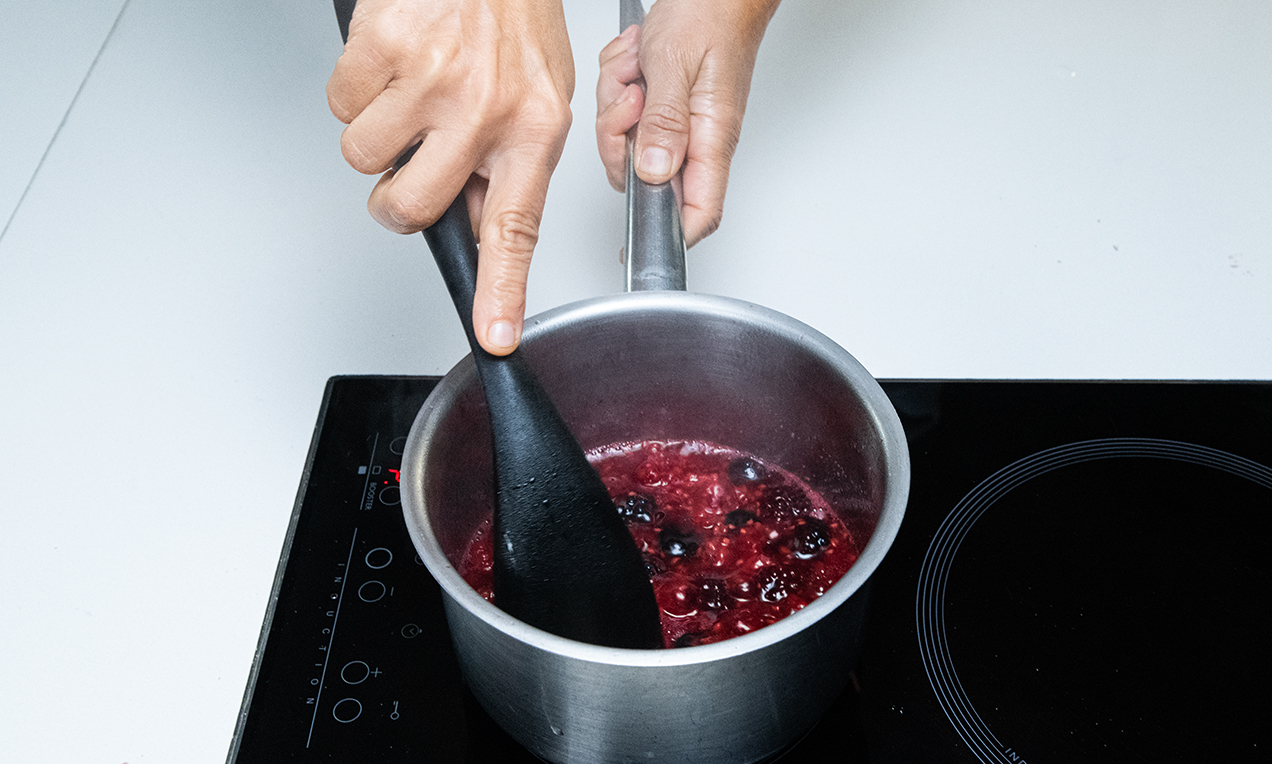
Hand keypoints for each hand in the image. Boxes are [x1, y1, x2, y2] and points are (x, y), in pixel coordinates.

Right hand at [327, 0, 574, 354]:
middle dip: (397, 200)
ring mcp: (429, 79)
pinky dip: (356, 88)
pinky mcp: (380, 49)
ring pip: (364, 157)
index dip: (501, 289)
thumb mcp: (538, 94)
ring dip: (376, 133)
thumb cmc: (512, 14)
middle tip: (411, 162)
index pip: (516, 226)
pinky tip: (392, 60)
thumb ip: (509, 163)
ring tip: (412, 88)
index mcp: (533, 127)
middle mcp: (483, 108)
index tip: (493, 335)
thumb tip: (477, 221)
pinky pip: (340, 104)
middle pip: (411, 206)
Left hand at [595, 0, 779, 246]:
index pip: (697, 213)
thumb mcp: (675, 65)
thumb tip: (654, 172)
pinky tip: (635, 63)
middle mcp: (696, 140)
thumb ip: (664, 122)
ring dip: (616, 105)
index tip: (636, 242)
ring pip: (627, 144)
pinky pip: (624, 116)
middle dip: (619, 140)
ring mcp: (679, 125)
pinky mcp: (663, 108)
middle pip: (644, 178)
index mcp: (710, 140)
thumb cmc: (711, 15)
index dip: (668, 236)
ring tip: (637, 68)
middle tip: (630, 100)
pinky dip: (618, 86)